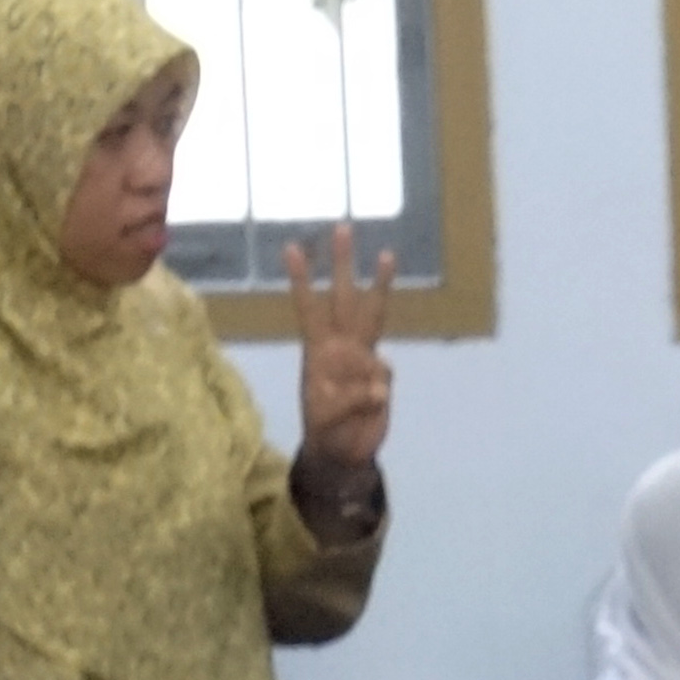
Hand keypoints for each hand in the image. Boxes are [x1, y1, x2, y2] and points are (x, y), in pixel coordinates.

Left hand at [287, 222, 396, 476]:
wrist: (344, 453)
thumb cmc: (325, 431)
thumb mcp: (326, 418)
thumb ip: (350, 399)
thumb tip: (378, 387)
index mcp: (318, 351)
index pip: (308, 308)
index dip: (302, 280)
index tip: (293, 248)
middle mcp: (341, 345)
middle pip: (344, 297)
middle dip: (343, 263)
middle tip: (342, 227)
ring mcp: (363, 358)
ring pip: (373, 314)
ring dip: (379, 284)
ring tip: (386, 254)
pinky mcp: (382, 377)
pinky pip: (384, 372)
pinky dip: (375, 392)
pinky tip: (368, 409)